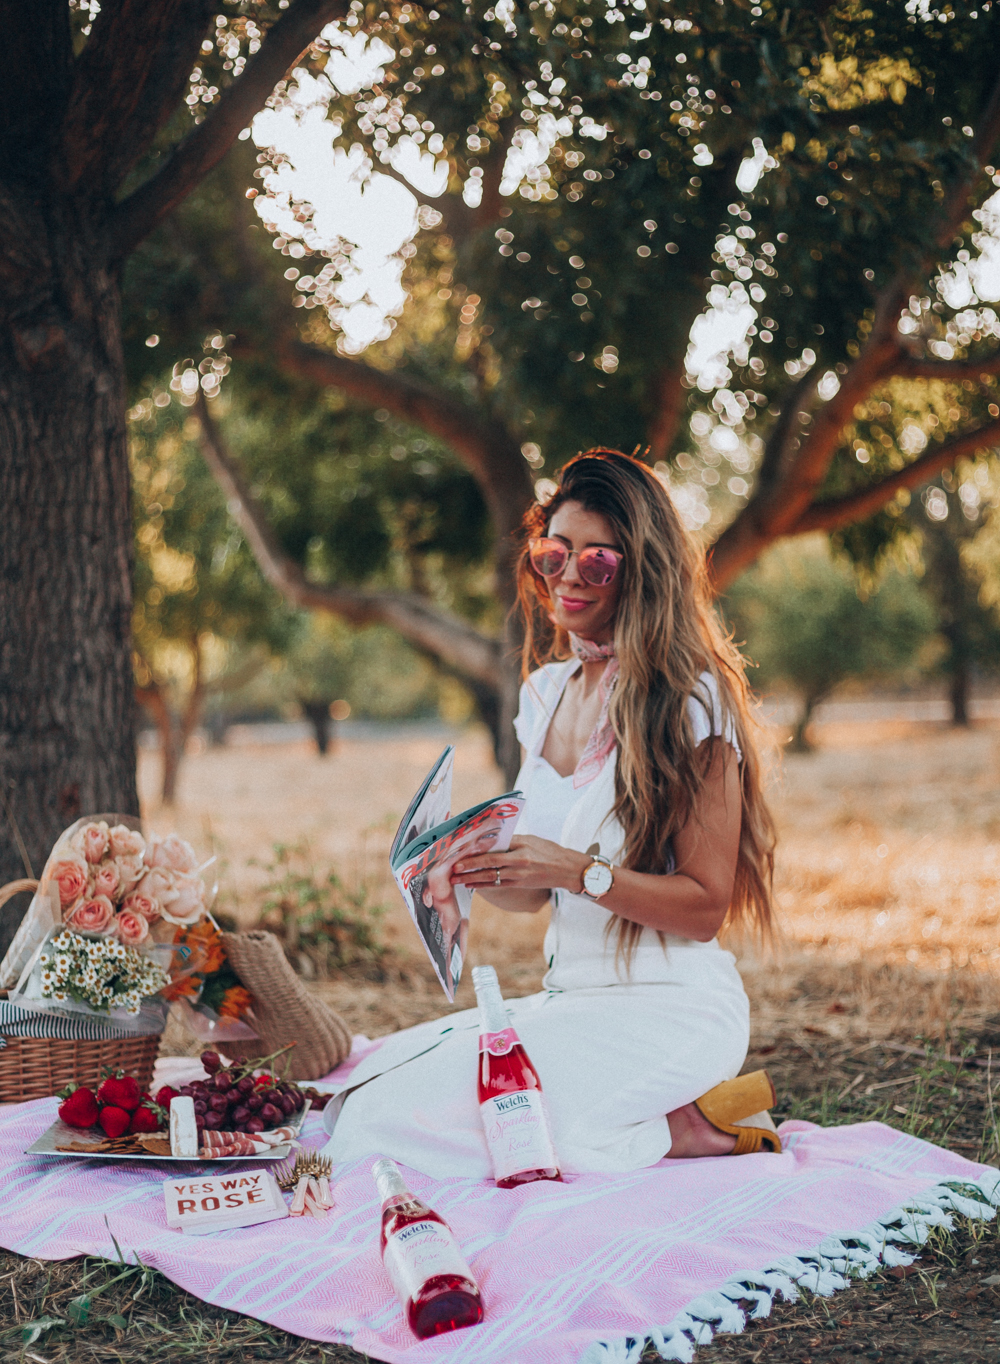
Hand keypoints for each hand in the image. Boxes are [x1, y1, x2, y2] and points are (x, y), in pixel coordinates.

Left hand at [451, 835, 587, 892]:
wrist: (567, 869)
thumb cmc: (548, 851)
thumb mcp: (531, 839)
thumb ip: (511, 840)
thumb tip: (489, 841)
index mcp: (522, 845)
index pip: (495, 846)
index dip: (477, 849)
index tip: (462, 850)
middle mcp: (520, 861)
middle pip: (489, 863)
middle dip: (469, 866)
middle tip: (453, 868)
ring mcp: (519, 875)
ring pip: (491, 877)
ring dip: (471, 878)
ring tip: (456, 879)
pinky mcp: (520, 885)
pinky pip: (497, 885)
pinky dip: (483, 885)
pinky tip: (471, 885)